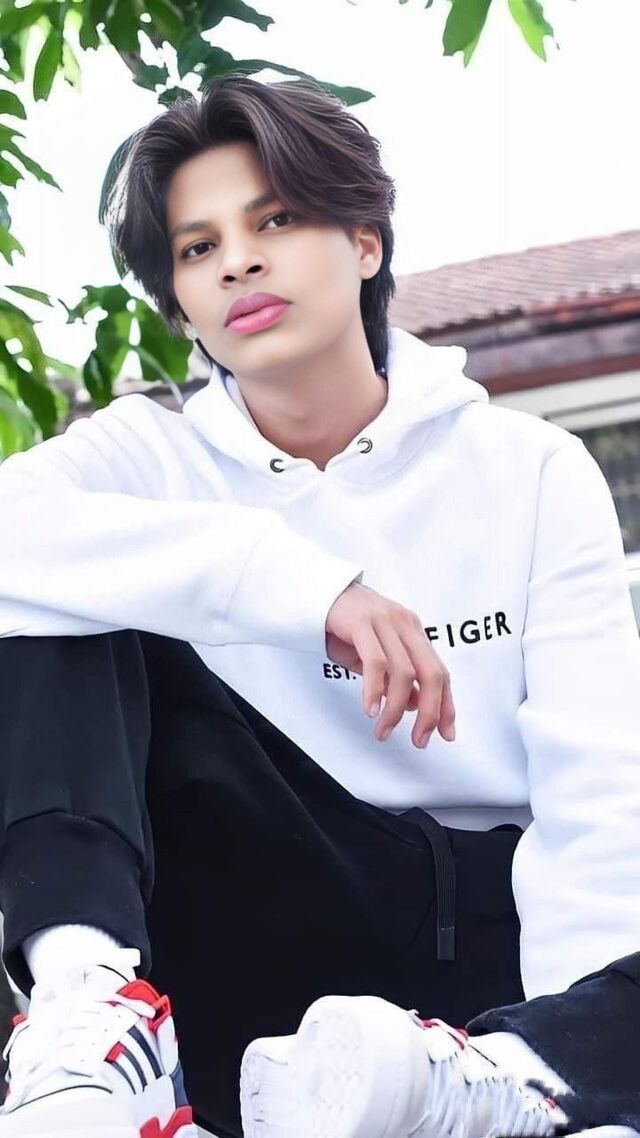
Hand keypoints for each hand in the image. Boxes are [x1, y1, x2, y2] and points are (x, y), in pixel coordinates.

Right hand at [325, 582, 455, 749]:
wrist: (317, 592)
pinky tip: (370, 709)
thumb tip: (415, 704)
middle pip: (431, 674)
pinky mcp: (361, 622)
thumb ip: (395, 676)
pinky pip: (376, 662)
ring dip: (395, 709)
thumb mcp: (375, 653)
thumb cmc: (344, 624)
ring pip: (404, 672)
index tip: (447, 734)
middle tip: (420, 740)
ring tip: (382, 731)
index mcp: (413, 631)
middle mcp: (406, 624)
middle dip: (430, 713)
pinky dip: (376, 690)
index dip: (446, 705)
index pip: (440, 672)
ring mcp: (385, 621)